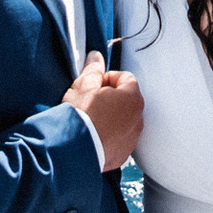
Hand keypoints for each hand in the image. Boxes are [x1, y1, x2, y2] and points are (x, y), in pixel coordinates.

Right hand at [65, 52, 143, 171]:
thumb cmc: (80, 116)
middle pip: (126, 100)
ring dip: (111, 117)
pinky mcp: (123, 155)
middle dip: (110, 98)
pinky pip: (119, 139)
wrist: (74, 151)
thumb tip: (96, 57)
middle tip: (90, 101)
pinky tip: (92, 136)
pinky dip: (110, 136)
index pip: (126, 78)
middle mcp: (138, 119)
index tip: (93, 84)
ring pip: (124, 121)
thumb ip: (93, 71)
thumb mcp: (82, 87)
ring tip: (90, 120)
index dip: (108, 78)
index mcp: (132, 98)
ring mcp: (132, 139)